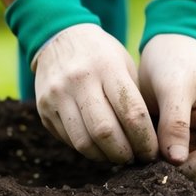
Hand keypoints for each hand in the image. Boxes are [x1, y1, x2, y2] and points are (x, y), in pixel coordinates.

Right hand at [33, 24, 158, 164]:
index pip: (131, 113)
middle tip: (135, 158)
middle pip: (105, 132)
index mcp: (107, 67)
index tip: (151, 151)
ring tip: (117, 157)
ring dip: (104, 157)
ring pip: (83, 142)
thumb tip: (150, 141)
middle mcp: (79, 81)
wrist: (59, 37)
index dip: (145, 139)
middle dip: (124, 153)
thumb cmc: (101, 55)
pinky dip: (86, 149)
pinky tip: (98, 147)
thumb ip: (134, 99)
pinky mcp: (43, 108)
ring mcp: (57, 95)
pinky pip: (68, 139)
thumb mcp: (123, 64)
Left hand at [138, 34, 195, 184]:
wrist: (168, 43)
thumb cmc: (172, 59)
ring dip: (175, 175)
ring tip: (145, 174)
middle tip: (149, 180)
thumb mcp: (173, 88)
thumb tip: (176, 161)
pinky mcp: (189, 135)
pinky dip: (167, 166)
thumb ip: (176, 123)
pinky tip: (145, 165)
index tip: (157, 173)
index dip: (189, 171)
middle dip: (183, 178)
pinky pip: (182, 160)